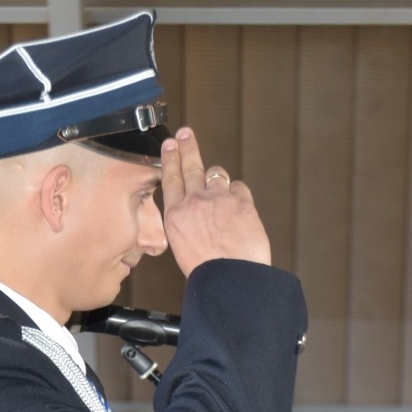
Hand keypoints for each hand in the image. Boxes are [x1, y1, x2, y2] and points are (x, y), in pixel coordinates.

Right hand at [159, 127, 270, 278]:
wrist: (231, 278)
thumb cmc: (207, 269)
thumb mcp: (182, 245)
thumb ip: (185, 221)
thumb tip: (192, 212)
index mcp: (176, 215)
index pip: (170, 178)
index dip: (170, 158)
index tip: (170, 145)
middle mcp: (194, 202)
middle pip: (190, 166)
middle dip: (187, 147)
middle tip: (186, 134)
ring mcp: (218, 198)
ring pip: (217, 174)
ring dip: (218, 179)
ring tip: (220, 191)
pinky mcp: (241, 200)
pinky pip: (238, 187)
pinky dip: (238, 195)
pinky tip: (238, 210)